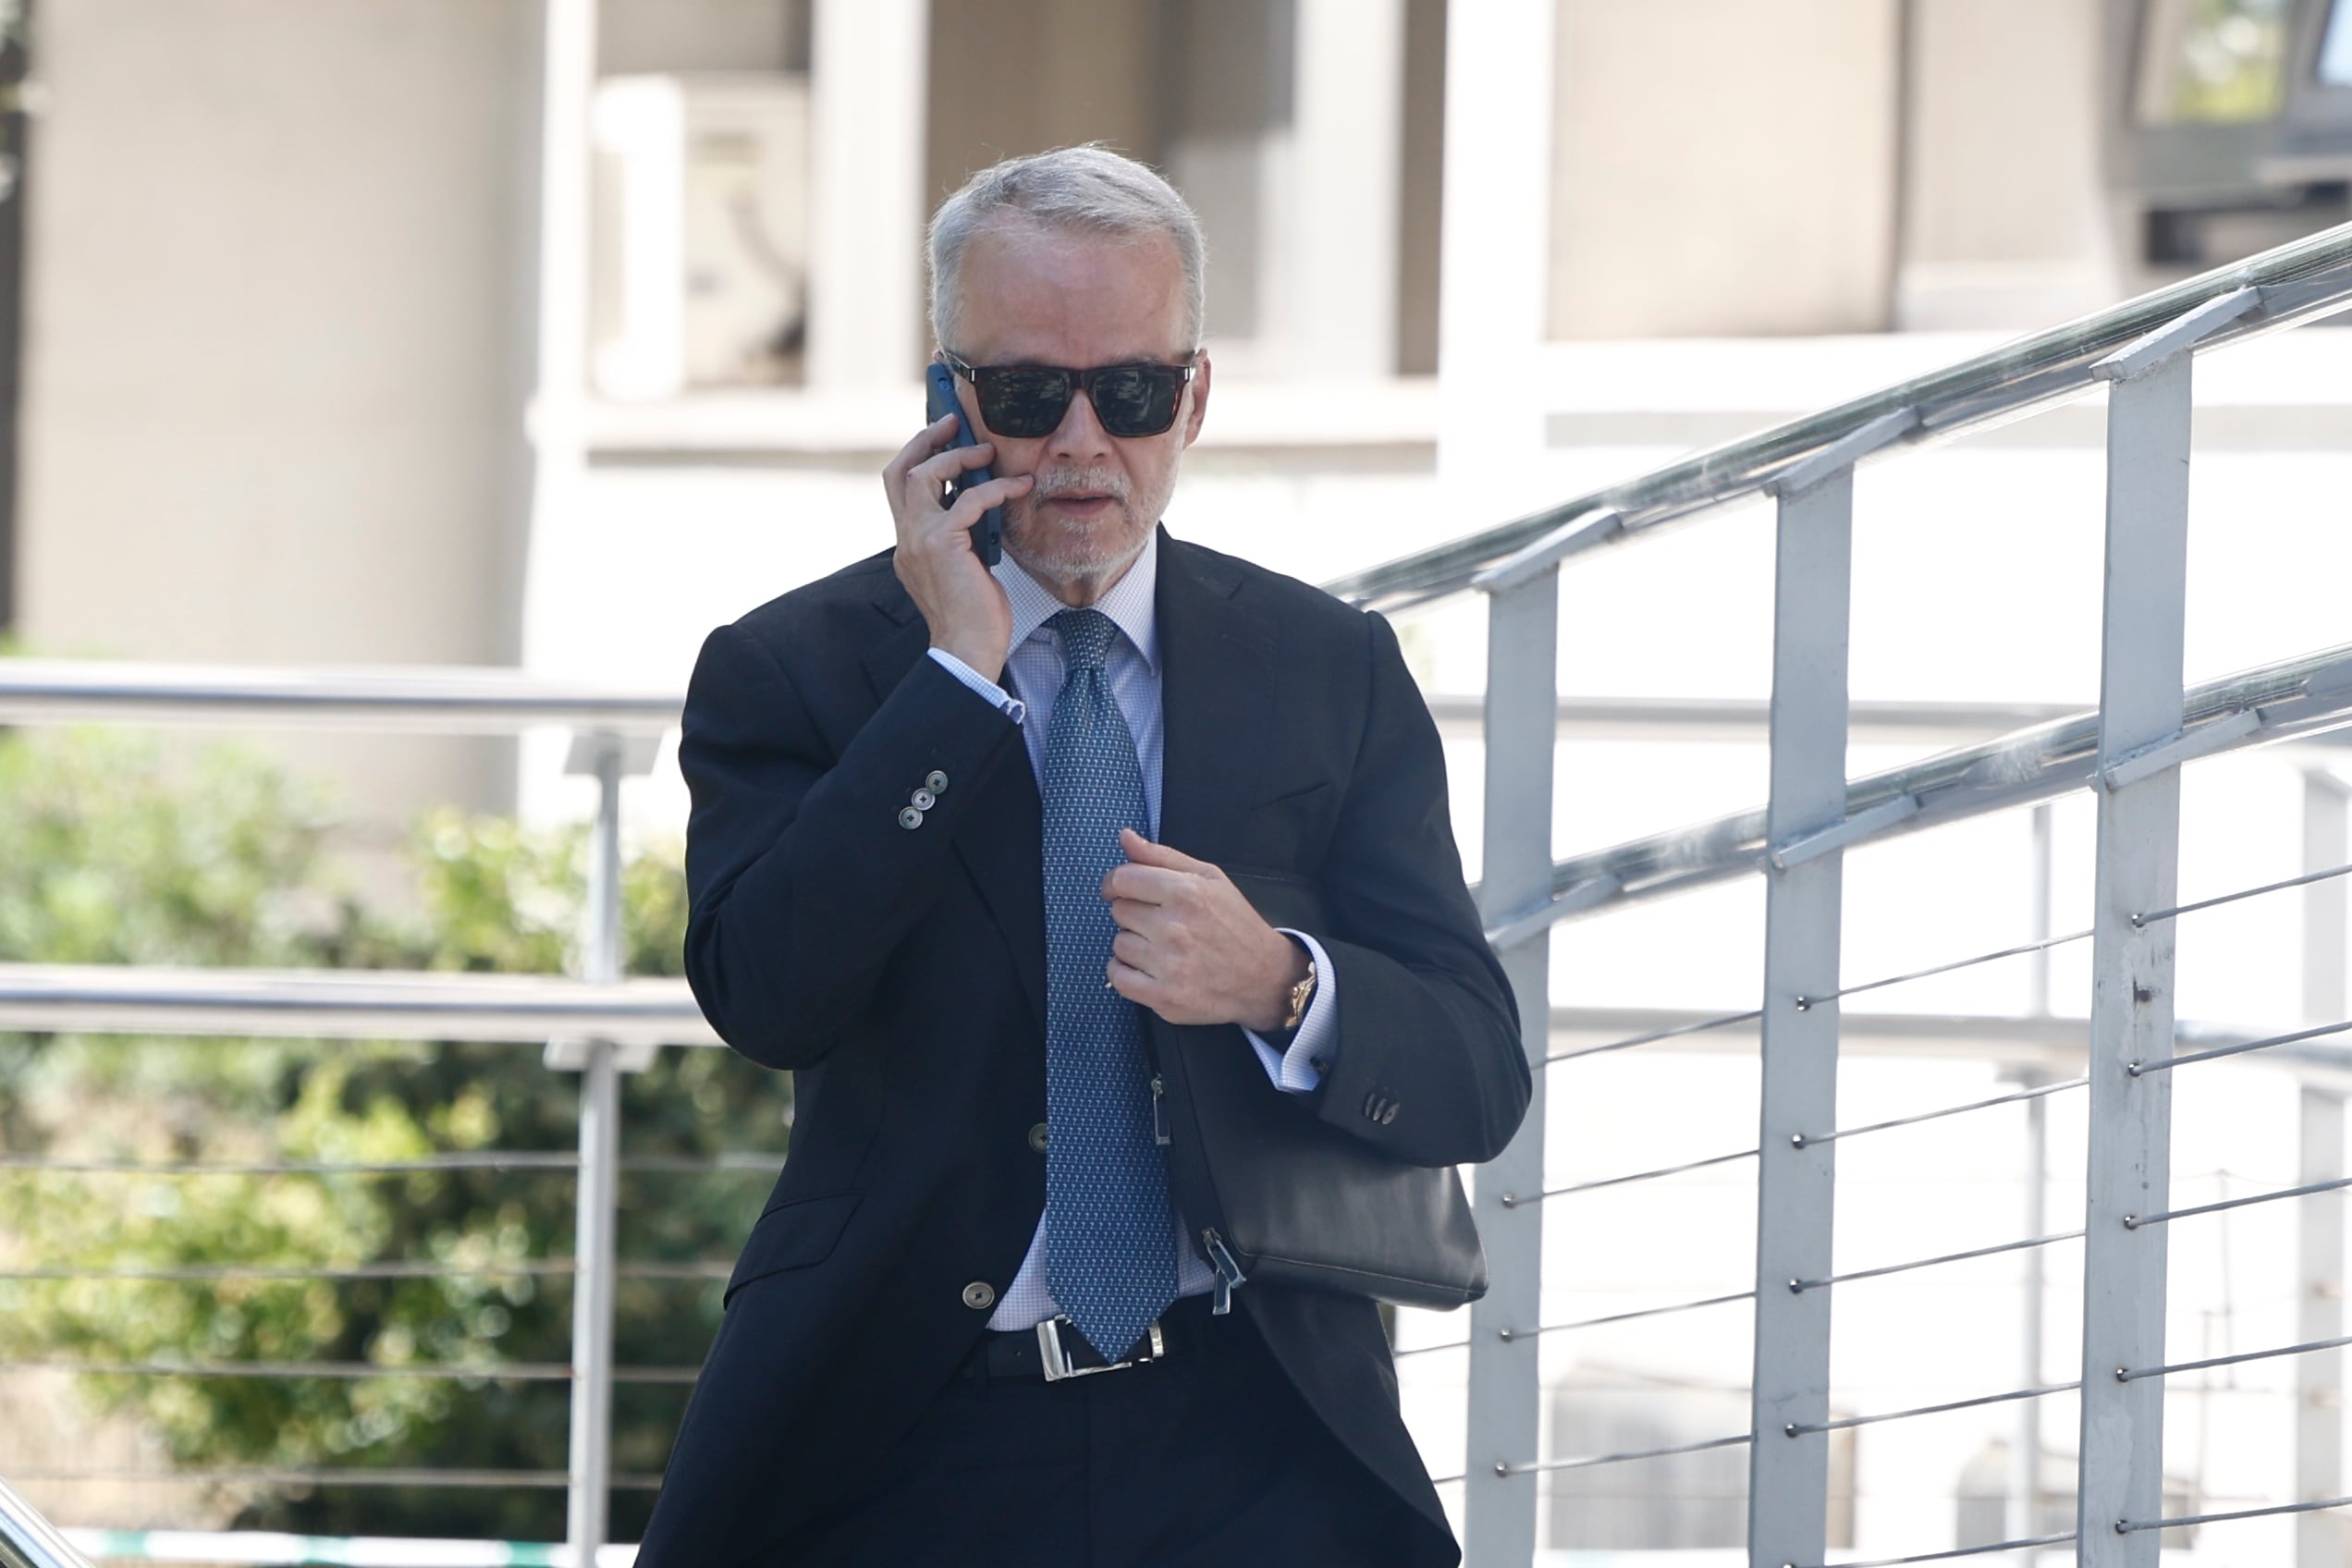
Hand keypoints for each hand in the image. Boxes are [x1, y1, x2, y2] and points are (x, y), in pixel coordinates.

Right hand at [883, 413, 1034, 677]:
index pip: (898, 487)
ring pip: (923, 476)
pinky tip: (1018, 487)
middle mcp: (906, 538)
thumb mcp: (964, 565)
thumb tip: (981, 503)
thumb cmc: (973, 615)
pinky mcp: (941, 545)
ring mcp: (918, 540)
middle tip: (952, 422)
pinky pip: (968, 500)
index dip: (915, 455)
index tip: (939, 435)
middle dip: (924, 440)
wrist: (969, 650)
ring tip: (986, 452)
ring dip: (956, 457)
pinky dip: (995, 488)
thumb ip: (962, 535)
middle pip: (899, 470)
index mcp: (908, 543)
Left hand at [1101, 829, 1309, 1030]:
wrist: (1265, 978)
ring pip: (1118, 945)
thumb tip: (1125, 836)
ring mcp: (1169, 966)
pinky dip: (1127, 972)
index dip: (1116, 883)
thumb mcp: (1210, 878)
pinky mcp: (1164, 997)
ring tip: (1164, 947)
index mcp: (1186, 893)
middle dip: (1135, 914)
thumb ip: (1162, 856)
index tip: (1122, 890)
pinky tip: (1150, 968)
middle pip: (1119, 911)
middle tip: (1163, 922)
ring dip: (1134, 944)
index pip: (1123, 879)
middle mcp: (1175, 929)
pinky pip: (1118, 977)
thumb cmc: (1236, 924)